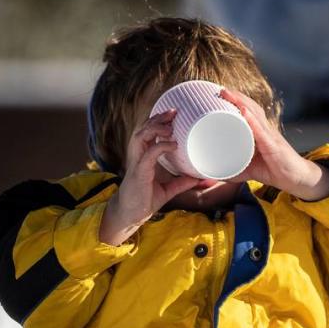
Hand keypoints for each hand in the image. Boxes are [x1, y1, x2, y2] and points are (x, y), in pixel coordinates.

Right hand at [99, 110, 201, 244]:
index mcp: (143, 156)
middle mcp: (137, 156)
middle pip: (143, 128)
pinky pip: (149, 154)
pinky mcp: (139, 172)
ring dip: (156, 127)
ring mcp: (137, 162)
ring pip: (141, 136)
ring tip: (170, 126)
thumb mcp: (167, 190)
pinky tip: (172, 144)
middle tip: (173, 112)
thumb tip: (197, 179)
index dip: (158, 121)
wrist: (131, 215)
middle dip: (157, 118)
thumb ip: (180, 183)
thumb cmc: (144, 200)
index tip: (173, 114)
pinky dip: (161, 146)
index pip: (148, 132)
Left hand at [219, 89, 328, 200]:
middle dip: (236, 96)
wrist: (295, 178)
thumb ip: (233, 170)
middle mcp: (265, 129)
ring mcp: (270, 136)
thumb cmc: (273, 169)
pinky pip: (261, 131)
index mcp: (259, 131)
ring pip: (254, 115)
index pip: (247, 111)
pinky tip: (244, 111)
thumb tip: (214, 174)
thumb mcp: (249, 170)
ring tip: (228, 93)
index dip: (235, 101)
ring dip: (241, 102)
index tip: (219, 93)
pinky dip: (252, 120)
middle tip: (220, 89)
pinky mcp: (273, 146)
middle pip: (249, 107)